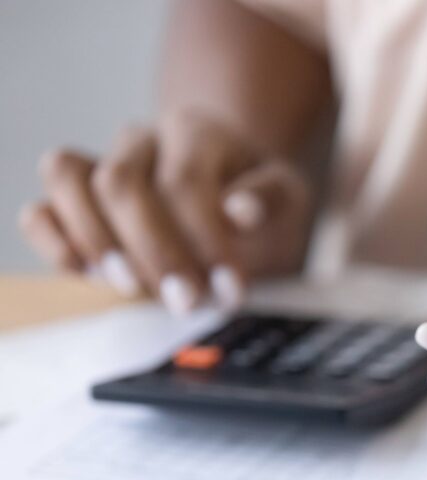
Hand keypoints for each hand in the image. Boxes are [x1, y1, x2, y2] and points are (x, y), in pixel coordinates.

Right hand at [18, 111, 311, 313]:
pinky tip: (85, 272)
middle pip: (120, 183)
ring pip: (67, 179)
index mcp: (196, 132)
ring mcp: (101, 165)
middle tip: (188, 302)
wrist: (233, 198)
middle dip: (153, 251)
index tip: (230, 290)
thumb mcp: (287, 197)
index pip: (184, 182)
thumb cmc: (260, 201)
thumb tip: (240, 210)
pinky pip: (41, 209)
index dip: (205, 240)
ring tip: (135, 287)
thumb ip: (270, 199)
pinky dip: (52, 239)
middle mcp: (142, 140)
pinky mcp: (75, 202)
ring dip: (97, 241)